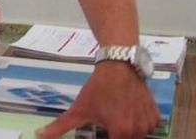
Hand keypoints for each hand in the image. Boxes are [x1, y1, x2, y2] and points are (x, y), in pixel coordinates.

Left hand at [35, 61, 159, 138]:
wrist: (120, 63)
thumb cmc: (98, 87)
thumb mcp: (79, 108)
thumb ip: (60, 126)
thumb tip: (39, 135)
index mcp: (120, 132)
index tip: (101, 133)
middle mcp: (138, 131)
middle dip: (115, 136)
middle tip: (106, 123)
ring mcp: (149, 123)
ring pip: (138, 136)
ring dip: (127, 132)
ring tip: (116, 116)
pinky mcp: (156, 115)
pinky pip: (148, 127)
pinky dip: (139, 124)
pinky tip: (128, 112)